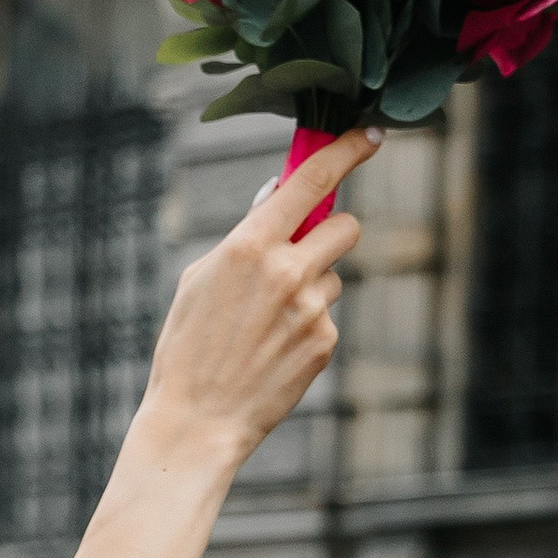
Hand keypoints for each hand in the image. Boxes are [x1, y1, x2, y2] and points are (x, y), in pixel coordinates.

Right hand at [141, 125, 376, 472]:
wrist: (197, 421)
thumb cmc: (188, 346)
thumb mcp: (200, 278)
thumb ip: (245, 234)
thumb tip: (280, 195)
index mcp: (250, 244)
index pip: (312, 179)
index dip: (347, 150)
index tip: (369, 136)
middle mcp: (288, 270)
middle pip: (345, 225)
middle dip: (332, 231)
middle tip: (305, 251)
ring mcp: (312, 308)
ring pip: (335, 276)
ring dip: (313, 287)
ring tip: (267, 324)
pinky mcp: (325, 342)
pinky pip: (327, 316)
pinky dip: (307, 326)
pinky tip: (272, 351)